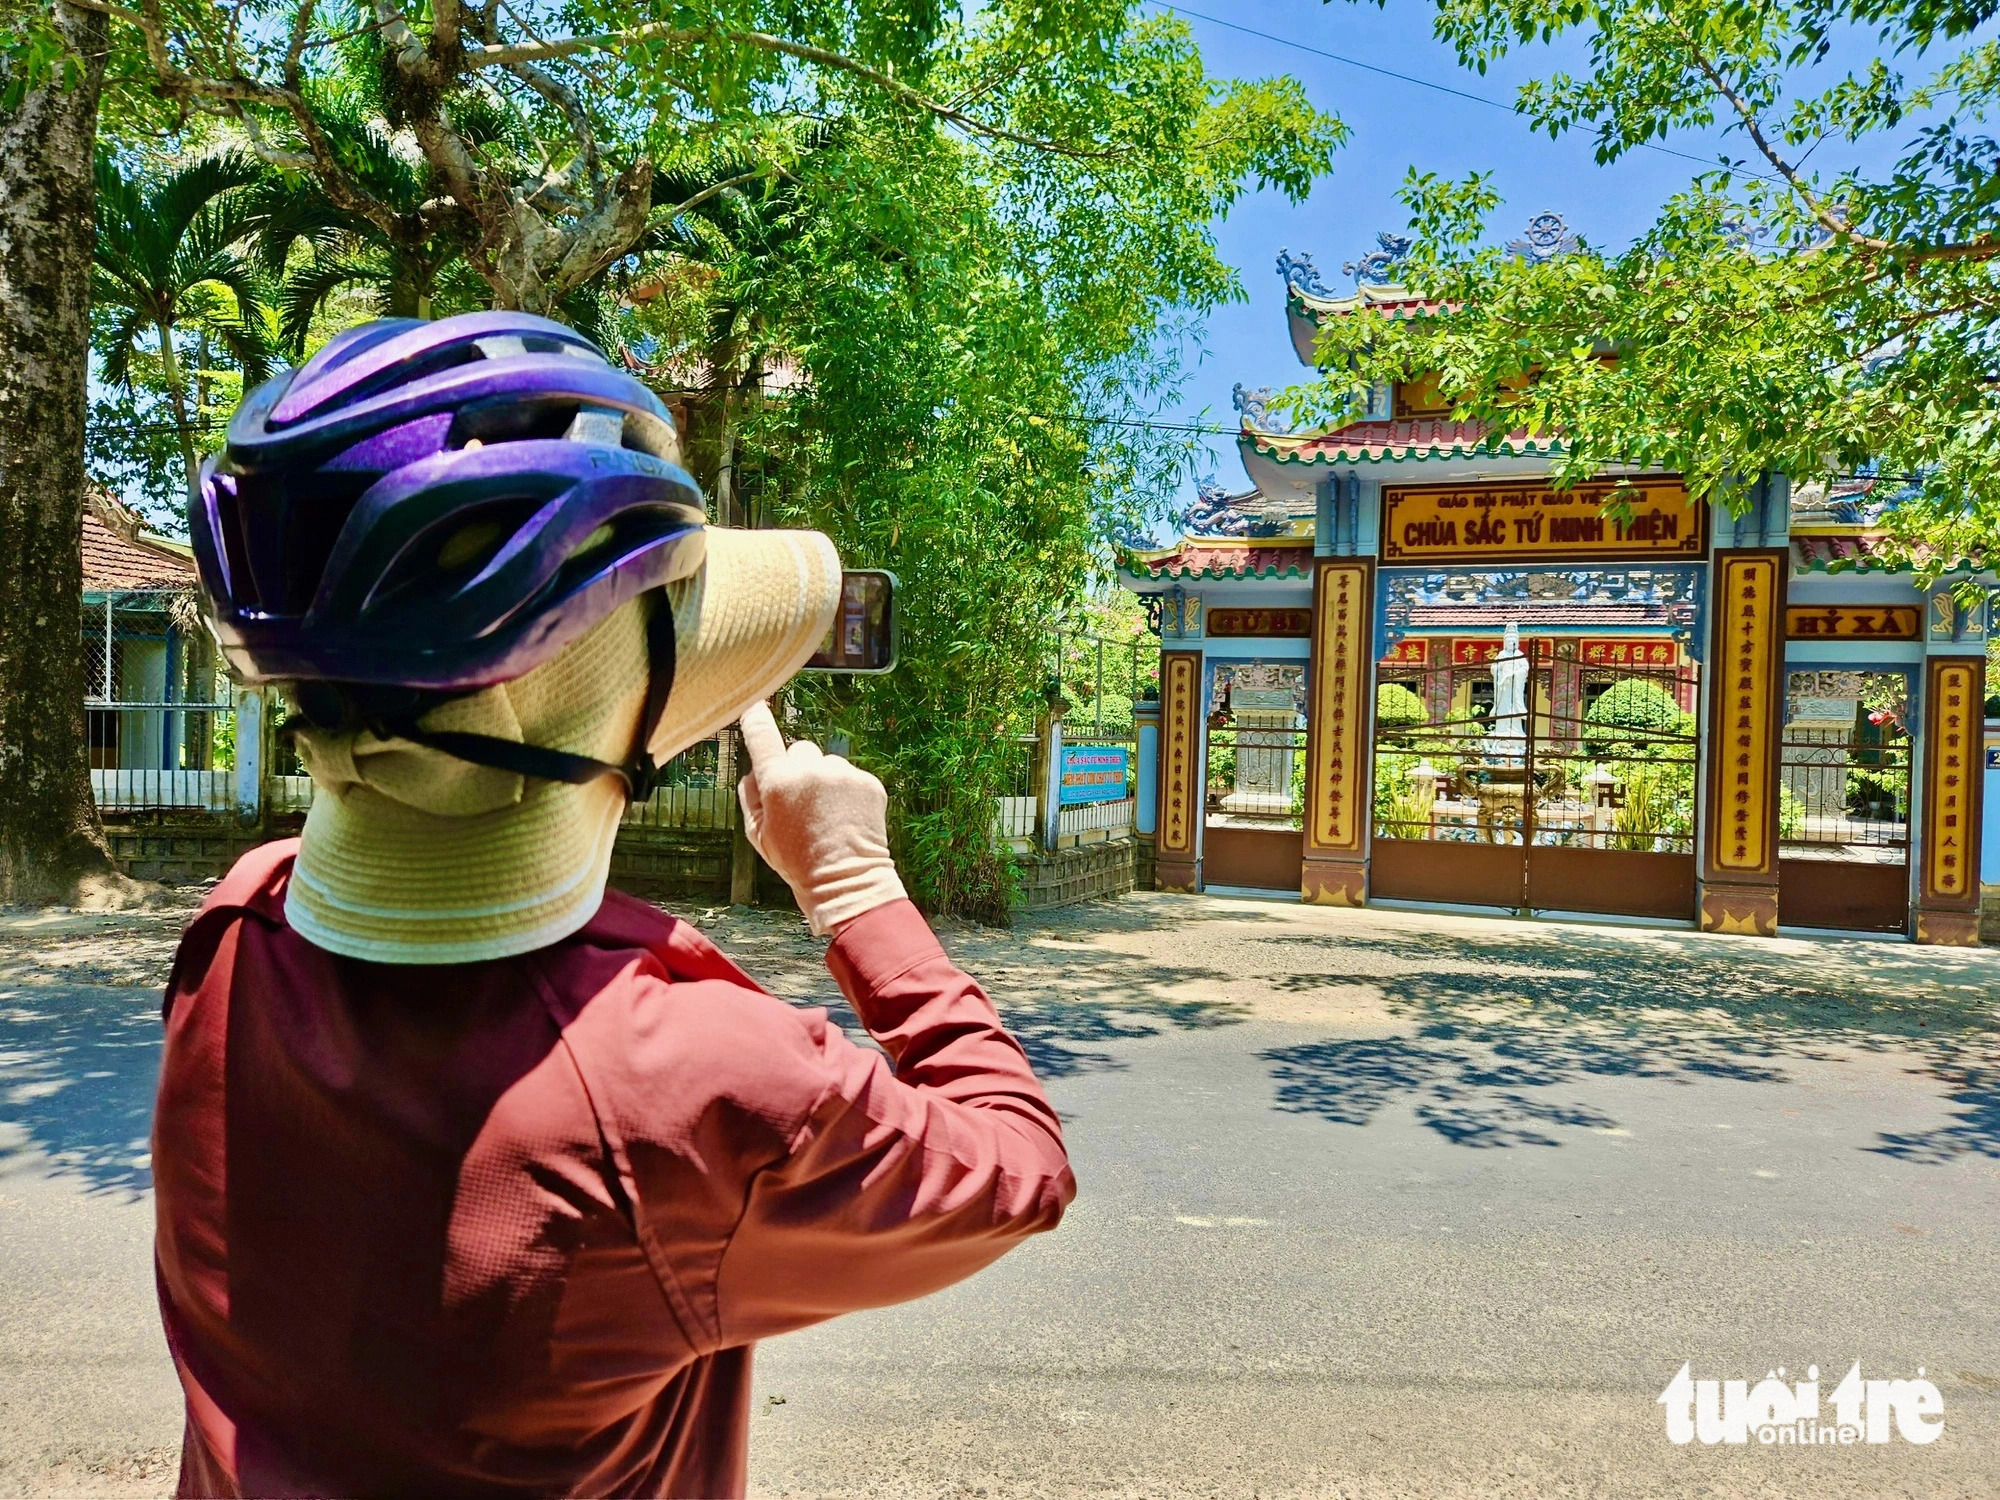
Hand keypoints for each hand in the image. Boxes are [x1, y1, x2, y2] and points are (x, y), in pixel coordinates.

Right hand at [737, 702, 907, 935]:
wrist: (846, 880)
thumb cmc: (797, 861)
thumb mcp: (757, 834)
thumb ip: (750, 795)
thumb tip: (755, 770)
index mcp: (777, 781)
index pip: (762, 736)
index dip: (757, 718)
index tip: (755, 704)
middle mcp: (809, 770)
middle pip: (799, 750)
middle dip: (798, 769)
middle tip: (802, 804)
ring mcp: (842, 773)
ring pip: (827, 763)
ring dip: (825, 781)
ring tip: (828, 816)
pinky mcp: (868, 781)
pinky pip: (851, 775)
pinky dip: (848, 792)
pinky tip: (846, 818)